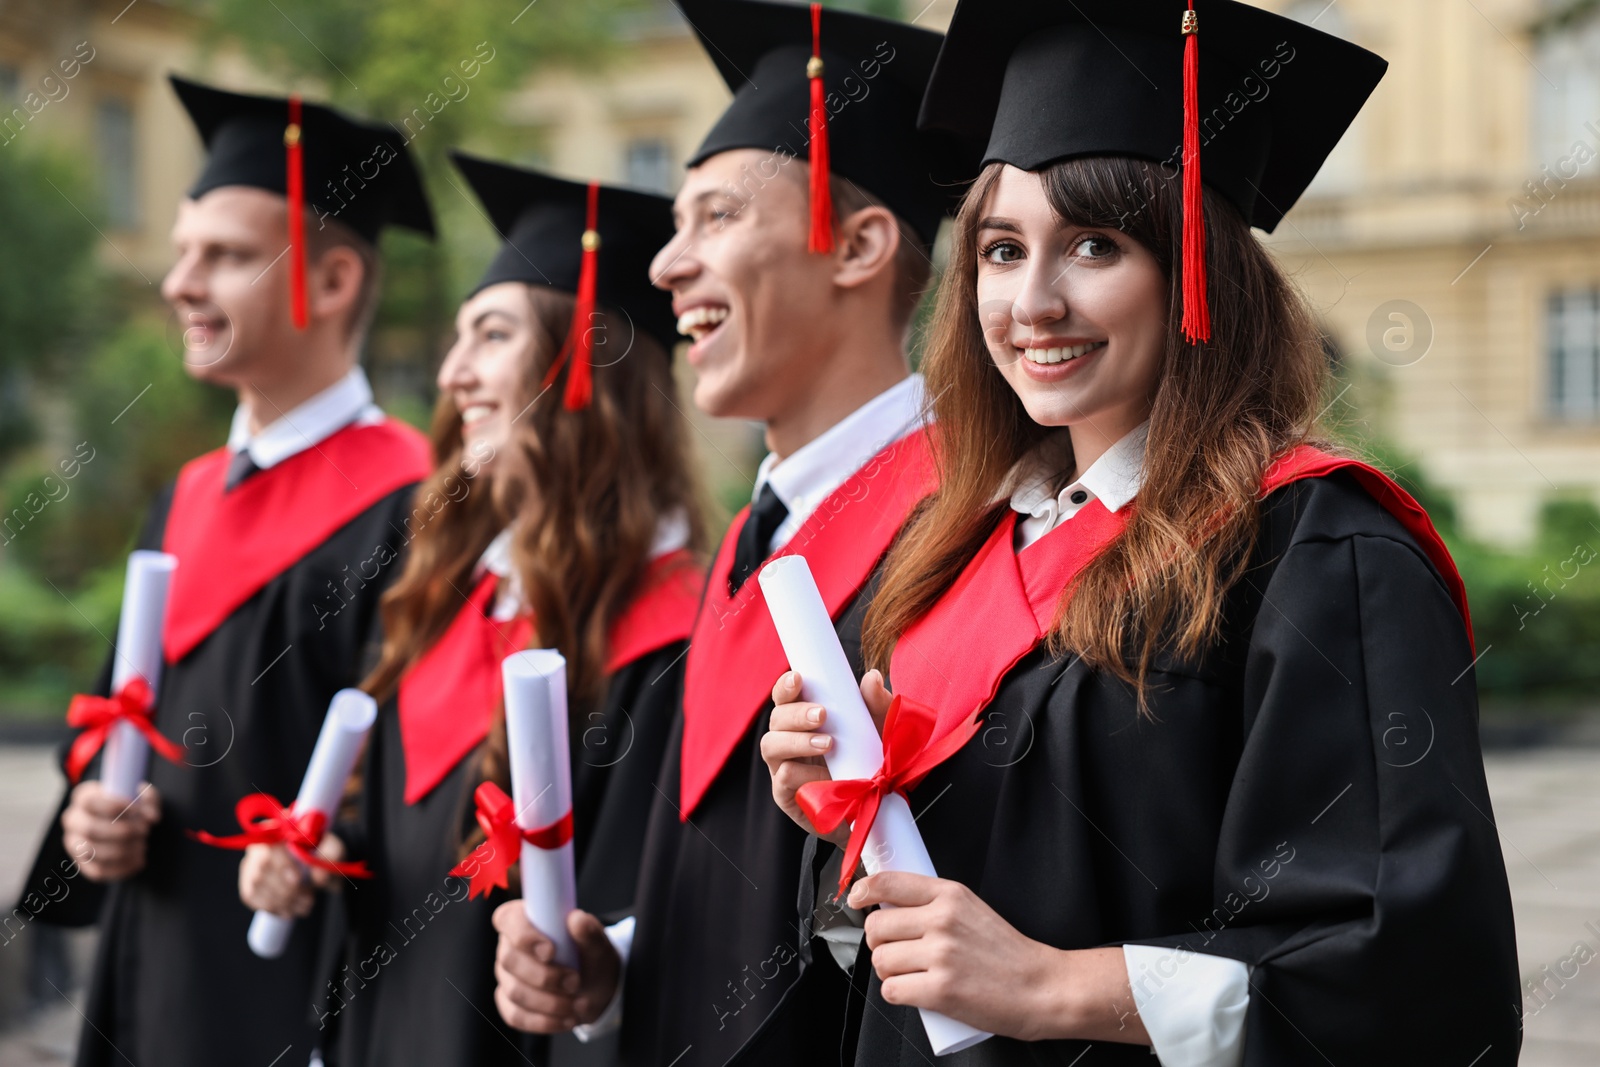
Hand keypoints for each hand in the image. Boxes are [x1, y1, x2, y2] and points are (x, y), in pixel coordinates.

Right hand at [60, 780, 159, 881]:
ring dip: (123, 850)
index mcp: (84, 797)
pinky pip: (98, 871)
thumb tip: (152, 818)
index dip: (114, 806)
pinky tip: (140, 861)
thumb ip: (150, 801)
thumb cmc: (132, 805)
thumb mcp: (143, 796)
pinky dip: (122, 868)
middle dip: (122, 832)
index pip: (89, 802)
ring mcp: (74, 844)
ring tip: (143, 845)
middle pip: (90, 829)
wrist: (126, 823)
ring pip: (92, 852)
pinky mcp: (82, 864)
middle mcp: (73, 820)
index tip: (137, 810)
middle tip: (144, 831)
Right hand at [238, 833, 344, 916]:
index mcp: (278, 829)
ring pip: (256, 887)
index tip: (297, 880)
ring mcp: (250, 866)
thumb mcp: (333, 850)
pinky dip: (272, 908)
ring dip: (282, 902)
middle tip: (309, 899)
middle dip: (287, 891)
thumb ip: (331, 859)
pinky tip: (290, 910)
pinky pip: (252, 899)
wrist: (314, 863)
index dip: (281, 864)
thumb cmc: (322, 851)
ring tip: (305, 905)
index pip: (271, 845)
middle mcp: (258, 847)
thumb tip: (320, 878)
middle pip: (262, 870)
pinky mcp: (248, 884)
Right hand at [493, 903, 619, 1033]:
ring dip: (549, 1002)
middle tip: (575, 982)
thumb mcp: (598, 944)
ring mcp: (506, 976)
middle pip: (510, 960)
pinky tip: (567, 1019)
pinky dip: (544, 1021)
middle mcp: (510, 946)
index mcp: (525, 919)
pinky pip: (516, 1016)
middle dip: (545, 976)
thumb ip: (588, 931)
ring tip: (578, 1004)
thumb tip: (576, 919)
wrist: (595, 988)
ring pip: (515, 991)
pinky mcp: (508, 1003)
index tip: (551, 951)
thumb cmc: (591, 958)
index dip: (524, 935)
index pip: (508, 920)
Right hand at [761, 669, 893, 847]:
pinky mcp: (785, 794)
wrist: (875, 811)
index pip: (786, 696)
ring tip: (827, 744)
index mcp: (804, 719)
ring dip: (797, 741)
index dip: (786, 685)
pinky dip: (805, 774)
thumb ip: (878, 704)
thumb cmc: (871, 763)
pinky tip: (826, 776)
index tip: (799, 678)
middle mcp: (788, 740)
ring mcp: (782, 767)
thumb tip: (872, 678)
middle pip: (776, 717)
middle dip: (796, 713)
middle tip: (822, 714)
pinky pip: (784, 777)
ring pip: (771, 745)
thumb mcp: (881, 731)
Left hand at [850, 872, 1147, 1044]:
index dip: (863, 892)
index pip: (888, 883)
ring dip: (889, 971)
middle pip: (876, 927)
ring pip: (881, 960)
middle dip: (879, 943)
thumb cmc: (1008, 953)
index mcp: (950, 895)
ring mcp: (940, 955)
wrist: (1041, 987)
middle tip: (897, 951)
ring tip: (912, 974)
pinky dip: (898, 994)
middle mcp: (942, 920)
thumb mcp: (972, 910)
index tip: (857, 900)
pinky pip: (891, 990)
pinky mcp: (939, 990)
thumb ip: (933, 904)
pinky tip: (915, 992)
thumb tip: (888, 907)